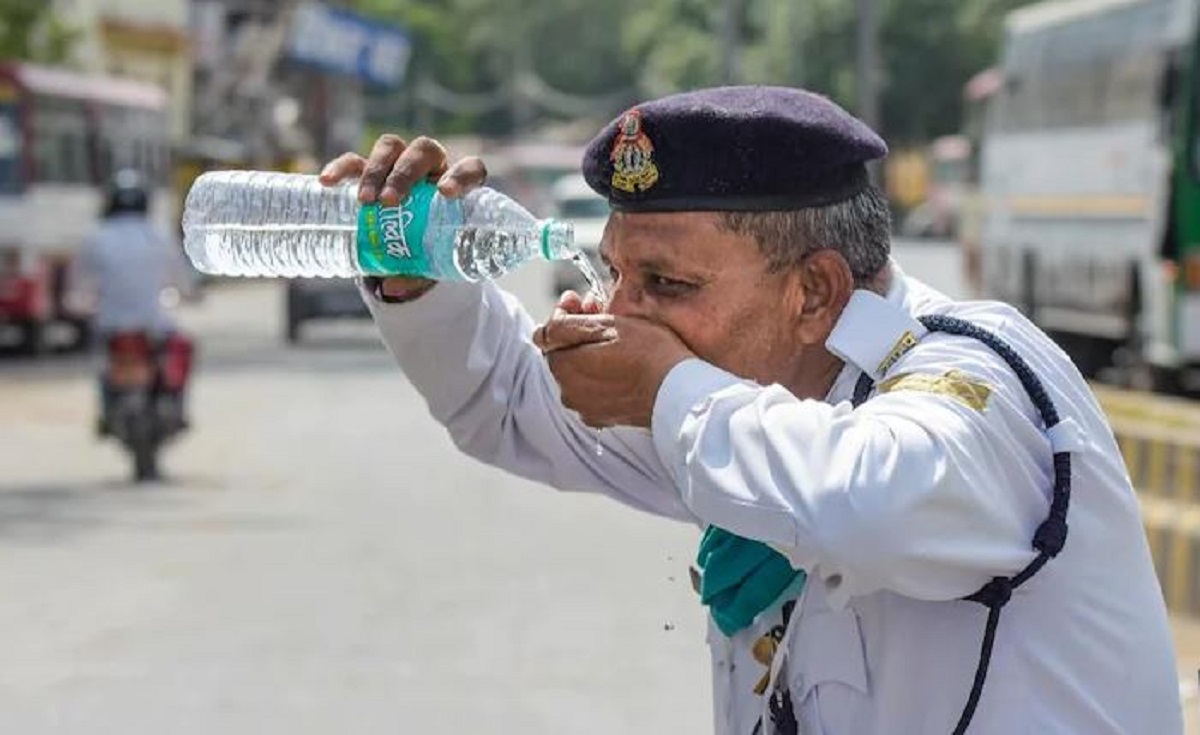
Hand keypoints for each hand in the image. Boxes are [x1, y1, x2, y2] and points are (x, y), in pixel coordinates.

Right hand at [317, 135, 488, 297]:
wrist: (402, 244)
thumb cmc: (425, 251)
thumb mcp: (428, 265)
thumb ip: (416, 275)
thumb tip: (392, 286)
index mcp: (457, 187)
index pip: (470, 169)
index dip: (462, 175)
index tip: (445, 193)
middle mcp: (431, 169)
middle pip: (424, 151)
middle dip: (406, 173)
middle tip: (390, 202)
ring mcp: (399, 165)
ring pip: (391, 147)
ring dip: (378, 170)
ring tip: (365, 201)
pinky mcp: (369, 169)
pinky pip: (355, 160)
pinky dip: (341, 168)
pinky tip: (328, 181)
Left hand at [534, 292, 693, 427]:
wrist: (679, 392)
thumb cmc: (647, 353)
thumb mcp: (605, 326)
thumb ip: (563, 327)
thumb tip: (541, 333)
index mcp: (564, 369)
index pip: (551, 336)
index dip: (565, 314)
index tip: (580, 299)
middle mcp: (569, 393)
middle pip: (566, 354)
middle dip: (578, 330)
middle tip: (599, 310)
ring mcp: (587, 408)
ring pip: (580, 371)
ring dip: (591, 350)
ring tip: (615, 334)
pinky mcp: (606, 417)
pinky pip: (596, 388)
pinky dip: (603, 373)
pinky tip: (622, 361)